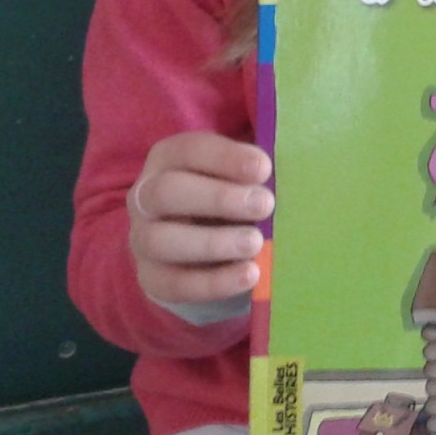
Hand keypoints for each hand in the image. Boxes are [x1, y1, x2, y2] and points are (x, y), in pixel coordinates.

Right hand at [128, 132, 272, 306]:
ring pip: (160, 240)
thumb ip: (255, 175)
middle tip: (265, 205)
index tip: (265, 169)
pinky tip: (249, 275)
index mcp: (169, 159)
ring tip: (255, 243)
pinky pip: (174, 283)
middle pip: (166, 192)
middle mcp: (145, 196)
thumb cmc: (230, 196)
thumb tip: (293, 176)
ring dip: (212, 242)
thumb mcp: (239, 177)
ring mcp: (142, 238)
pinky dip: (213, 282)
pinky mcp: (152, 277)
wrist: (201, 247)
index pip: (189, 150)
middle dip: (217, 198)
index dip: (225, 158)